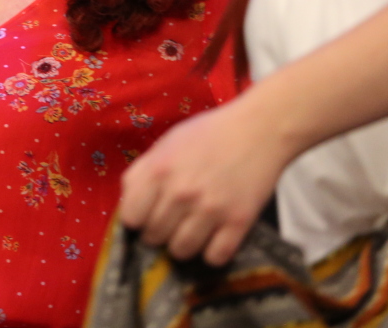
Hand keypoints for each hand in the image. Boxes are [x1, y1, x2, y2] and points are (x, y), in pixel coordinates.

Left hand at [119, 93, 287, 265]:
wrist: (259, 129)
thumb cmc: (209, 134)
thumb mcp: (166, 144)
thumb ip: (142, 173)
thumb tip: (128, 206)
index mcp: (159, 170)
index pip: (131, 218)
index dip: (138, 218)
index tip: (148, 214)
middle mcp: (181, 193)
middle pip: (154, 237)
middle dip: (160, 231)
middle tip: (174, 220)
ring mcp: (210, 209)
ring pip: (181, 251)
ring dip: (184, 244)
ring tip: (193, 229)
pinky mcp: (238, 222)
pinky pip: (215, 257)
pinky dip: (213, 252)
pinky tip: (215, 236)